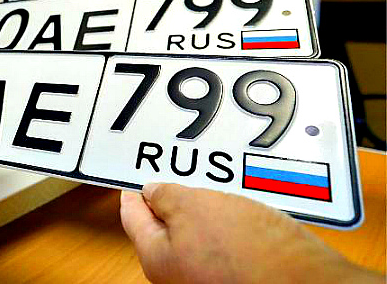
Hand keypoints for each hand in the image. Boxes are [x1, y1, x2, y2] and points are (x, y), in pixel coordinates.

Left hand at [120, 183, 379, 283]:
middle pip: (166, 226)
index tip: (135, 170)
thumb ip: (164, 196)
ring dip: (206, 204)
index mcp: (157, 258)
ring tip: (216, 180)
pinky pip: (227, 241)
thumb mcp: (192, 207)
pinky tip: (243, 203)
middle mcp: (178, 274)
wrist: (308, 282)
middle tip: (178, 167)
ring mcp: (209, 276)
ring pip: (200, 231)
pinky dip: (229, 219)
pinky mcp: (240, 274)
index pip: (132, 216)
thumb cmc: (248, 250)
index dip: (133, 188)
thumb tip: (151, 192)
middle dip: (173, 195)